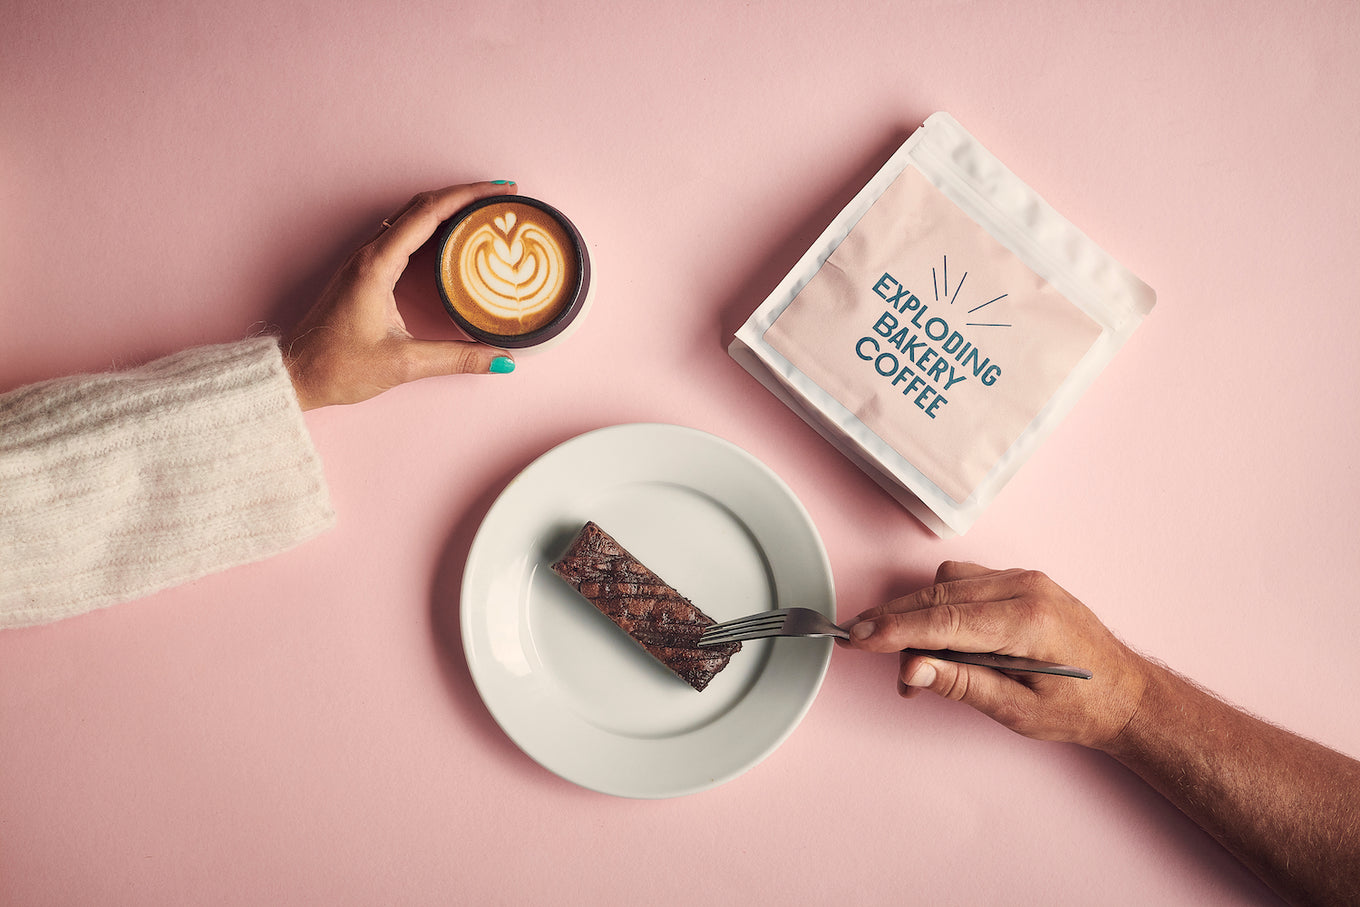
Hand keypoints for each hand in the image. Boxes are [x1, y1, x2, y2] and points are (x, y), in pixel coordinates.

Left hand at [282, 181, 517, 409]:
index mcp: (377, 266)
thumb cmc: (336, 366)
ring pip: (412, 216)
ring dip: (449, 206)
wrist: (295, 374)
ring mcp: (366, 261)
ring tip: (484, 209)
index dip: (468, 196)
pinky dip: (433, 225)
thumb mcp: (403, 364)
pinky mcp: (367, 273)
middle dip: (464, 194)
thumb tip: (502, 358)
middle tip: (502, 195)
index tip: (501, 190)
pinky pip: (404, 235)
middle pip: (422, 205)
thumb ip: (456, 358)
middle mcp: (370, 255)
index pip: (429, 213)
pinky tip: (452, 236)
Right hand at [844, 561, 1149, 748]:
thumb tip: (911, 670)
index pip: (943, 620)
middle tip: (859, 640)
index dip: (894, 628)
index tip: (857, 636)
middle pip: (938, 595)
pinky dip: (941, 604)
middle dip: (894, 618)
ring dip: (917, 612)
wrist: (1126, 694)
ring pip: (948, 582)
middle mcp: (1026, 588)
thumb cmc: (1080, 708)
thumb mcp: (1018, 710)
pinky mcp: (1022, 580)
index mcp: (1027, 622)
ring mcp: (1025, 579)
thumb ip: (962, 684)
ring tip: (909, 658)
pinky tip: (938, 636)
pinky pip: (966, 580)